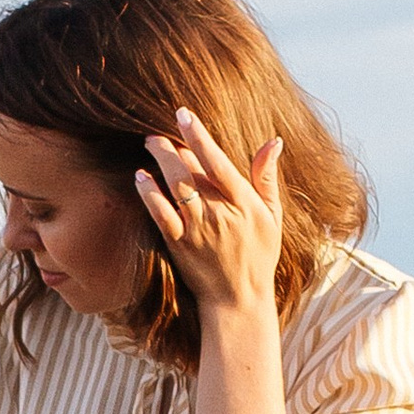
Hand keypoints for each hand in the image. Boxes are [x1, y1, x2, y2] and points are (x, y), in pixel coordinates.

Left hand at [137, 114, 283, 322]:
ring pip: (175, 187)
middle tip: (157, 129)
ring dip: (159, 161)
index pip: (218, 161)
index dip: (199, 136)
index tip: (184, 114)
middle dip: (172, 145)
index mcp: (243, 202)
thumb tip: (273, 141)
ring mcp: (198, 229)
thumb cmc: (259, 254)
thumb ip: (267, 178)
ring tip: (149, 144)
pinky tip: (140, 177)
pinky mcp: (180, 244)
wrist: (238, 299)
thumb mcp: (272, 216)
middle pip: (192, 170)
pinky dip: (149, 194)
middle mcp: (219, 213)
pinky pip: (161, 215)